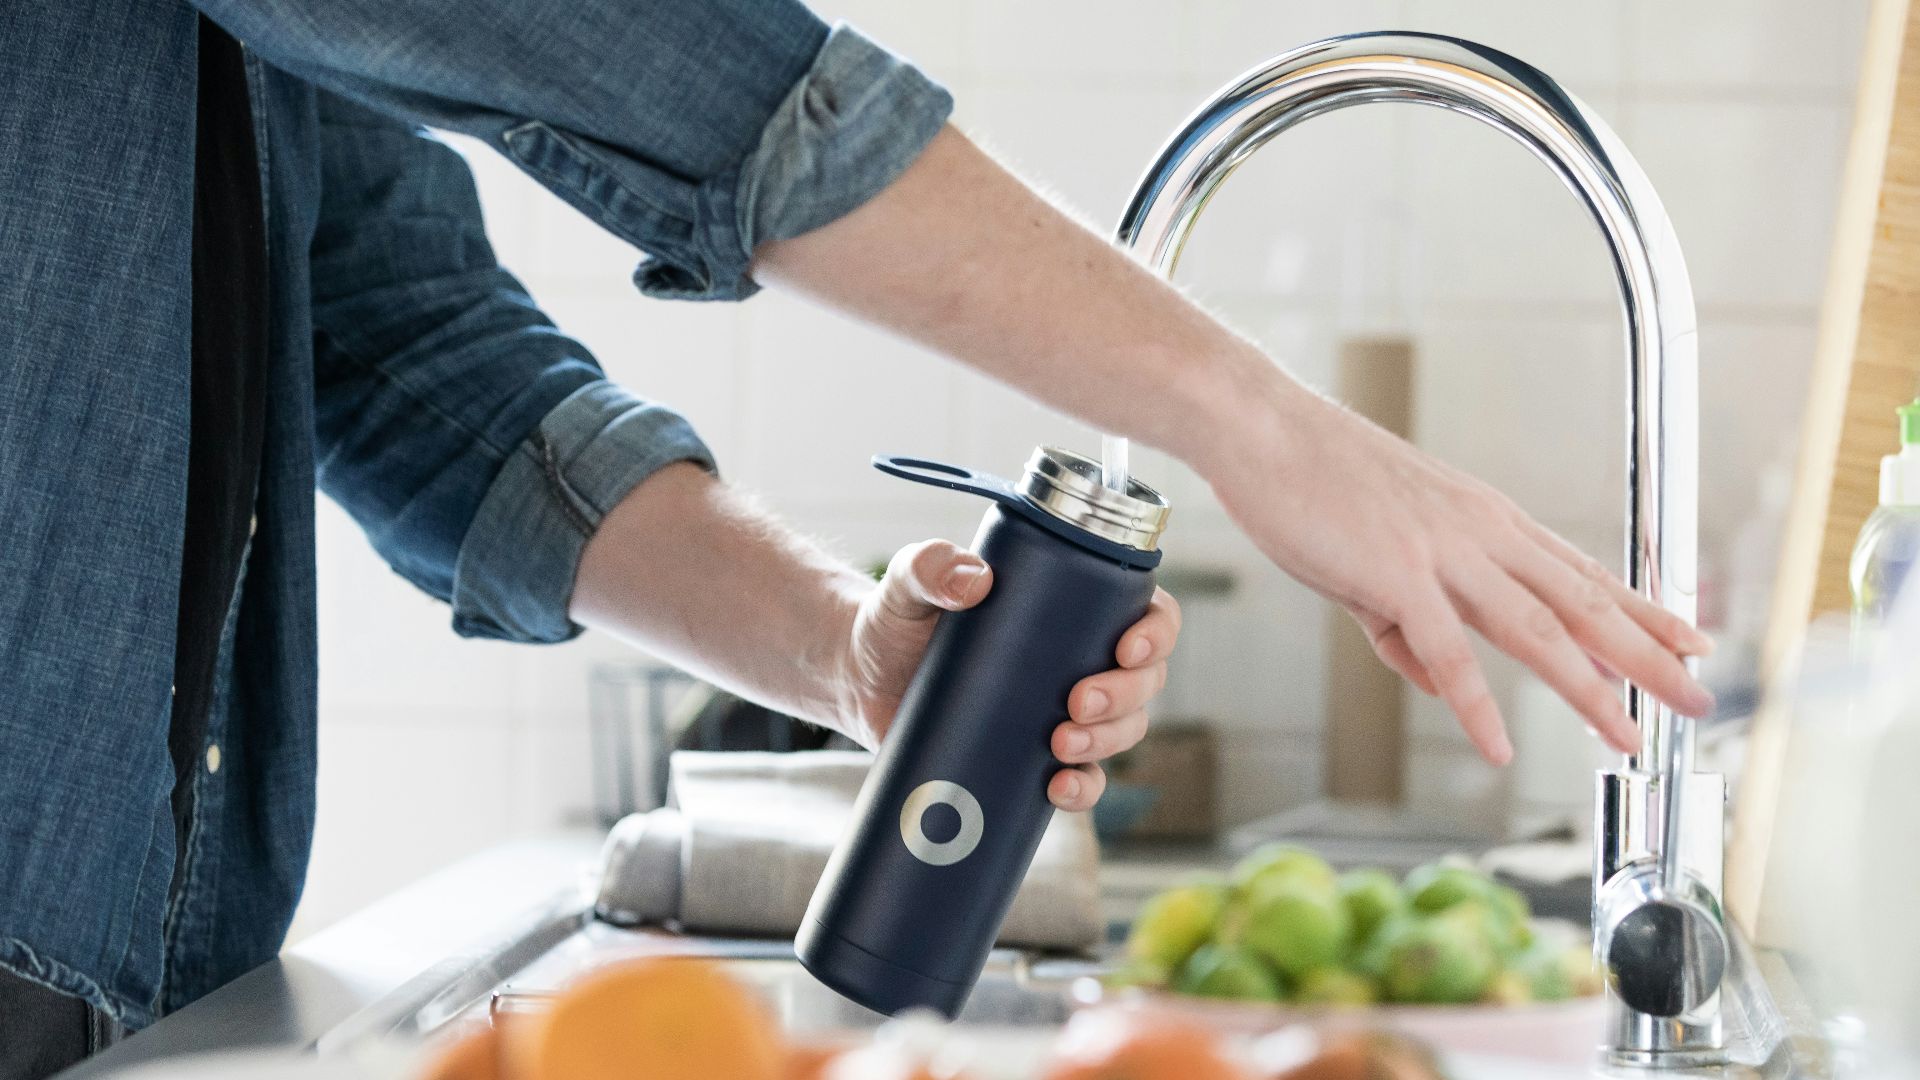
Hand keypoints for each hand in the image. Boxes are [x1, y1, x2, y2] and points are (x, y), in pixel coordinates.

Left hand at [833, 539, 1181, 810]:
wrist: (860, 678)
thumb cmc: (896, 619)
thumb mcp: (908, 583)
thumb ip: (929, 566)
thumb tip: (973, 579)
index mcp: (1075, 607)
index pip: (1148, 613)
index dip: (1156, 633)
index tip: (1126, 648)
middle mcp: (1082, 659)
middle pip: (1145, 681)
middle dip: (1125, 696)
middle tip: (1076, 702)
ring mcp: (1063, 713)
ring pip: (1124, 731)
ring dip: (1108, 742)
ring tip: (1060, 745)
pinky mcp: (1035, 758)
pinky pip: (1083, 780)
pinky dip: (1082, 790)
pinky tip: (1057, 789)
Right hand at [1207, 378, 1715, 764]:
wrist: (1264, 428)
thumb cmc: (1311, 481)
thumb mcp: (1374, 557)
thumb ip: (1407, 625)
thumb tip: (1434, 680)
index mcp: (1484, 520)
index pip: (1581, 571)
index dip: (1642, 610)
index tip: (1689, 638)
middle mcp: (1482, 532)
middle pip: (1583, 603)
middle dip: (1649, 655)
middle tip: (1699, 696)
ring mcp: (1443, 551)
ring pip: (1537, 630)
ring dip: (1589, 688)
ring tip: (1627, 736)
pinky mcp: (1395, 573)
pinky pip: (1447, 652)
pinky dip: (1475, 704)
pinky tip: (1497, 746)